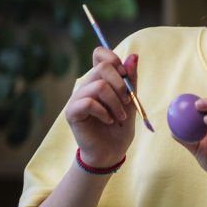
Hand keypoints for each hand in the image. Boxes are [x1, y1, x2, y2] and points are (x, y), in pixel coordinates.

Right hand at [64, 48, 137, 166]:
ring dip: (116, 103)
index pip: (100, 54)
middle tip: (127, 102)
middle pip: (103, 67)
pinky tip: (108, 121)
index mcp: (100, 80)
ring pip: (99, 85)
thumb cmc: (120, 127)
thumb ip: (130, 81)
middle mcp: (86, 85)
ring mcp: (77, 98)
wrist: (111, 152)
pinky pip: (88, 102)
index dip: (115, 60)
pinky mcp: (72, 112)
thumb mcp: (131, 102)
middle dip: (121, 85)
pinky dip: (104, 112)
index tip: (126, 77)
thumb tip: (134, 57)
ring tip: (120, 117)